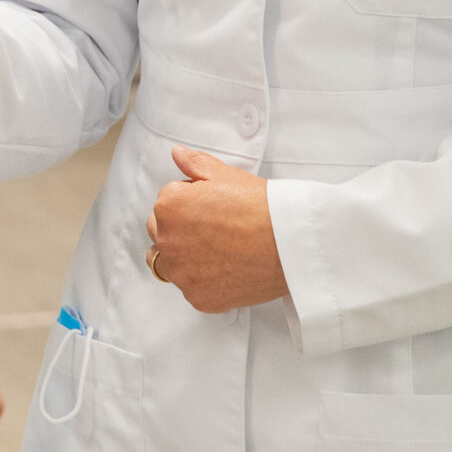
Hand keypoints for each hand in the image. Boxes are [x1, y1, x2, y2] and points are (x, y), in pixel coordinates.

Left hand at [144, 145, 287, 313]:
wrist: (290, 242)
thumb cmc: (260, 206)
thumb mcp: (224, 174)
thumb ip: (194, 163)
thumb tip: (177, 153)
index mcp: (169, 206)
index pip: (165, 203)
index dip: (190, 203)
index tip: (213, 208)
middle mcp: (167, 240)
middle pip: (161, 233)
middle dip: (180, 229)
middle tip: (215, 229)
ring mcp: (182, 272)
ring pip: (169, 264)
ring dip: (183, 258)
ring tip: (216, 251)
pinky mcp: (198, 297)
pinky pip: (190, 288)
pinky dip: (203, 282)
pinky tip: (226, 270)